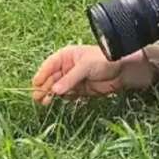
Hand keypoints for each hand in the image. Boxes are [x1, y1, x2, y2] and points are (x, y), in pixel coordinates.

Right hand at [31, 45, 153, 104]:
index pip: (49, 65)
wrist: (123, 70)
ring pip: (57, 87)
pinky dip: (63, 98)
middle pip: (51, 78)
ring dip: (52, 94)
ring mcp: (73, 79)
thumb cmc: (104, 60)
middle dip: (45, 87)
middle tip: (38, 98)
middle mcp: (67, 67)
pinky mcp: (80, 89)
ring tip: (46, 102)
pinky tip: (59, 101)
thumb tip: (55, 91)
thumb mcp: (85, 66)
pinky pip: (67, 94)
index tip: (35, 85)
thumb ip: (70, 79)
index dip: (41, 75)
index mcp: (66, 56)